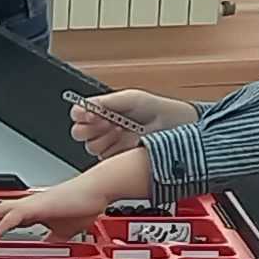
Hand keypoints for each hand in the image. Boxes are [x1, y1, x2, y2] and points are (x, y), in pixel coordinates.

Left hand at [0, 174, 123, 241]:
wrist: (97, 191)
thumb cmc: (83, 205)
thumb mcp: (63, 232)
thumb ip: (51, 241)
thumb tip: (47, 250)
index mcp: (28, 212)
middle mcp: (25, 206)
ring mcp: (30, 204)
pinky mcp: (38, 206)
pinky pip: (15, 215)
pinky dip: (2, 225)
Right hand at [69, 89, 194, 157]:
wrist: (180, 128)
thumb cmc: (159, 110)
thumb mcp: (132, 98)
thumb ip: (107, 102)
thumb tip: (85, 105)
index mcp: (105, 110)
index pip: (79, 113)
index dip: (81, 114)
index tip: (90, 115)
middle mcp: (105, 127)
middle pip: (80, 132)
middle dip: (90, 128)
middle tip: (107, 124)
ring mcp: (111, 145)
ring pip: (90, 146)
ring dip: (104, 139)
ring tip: (122, 132)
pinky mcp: (118, 160)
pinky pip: (104, 160)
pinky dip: (113, 151)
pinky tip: (127, 144)